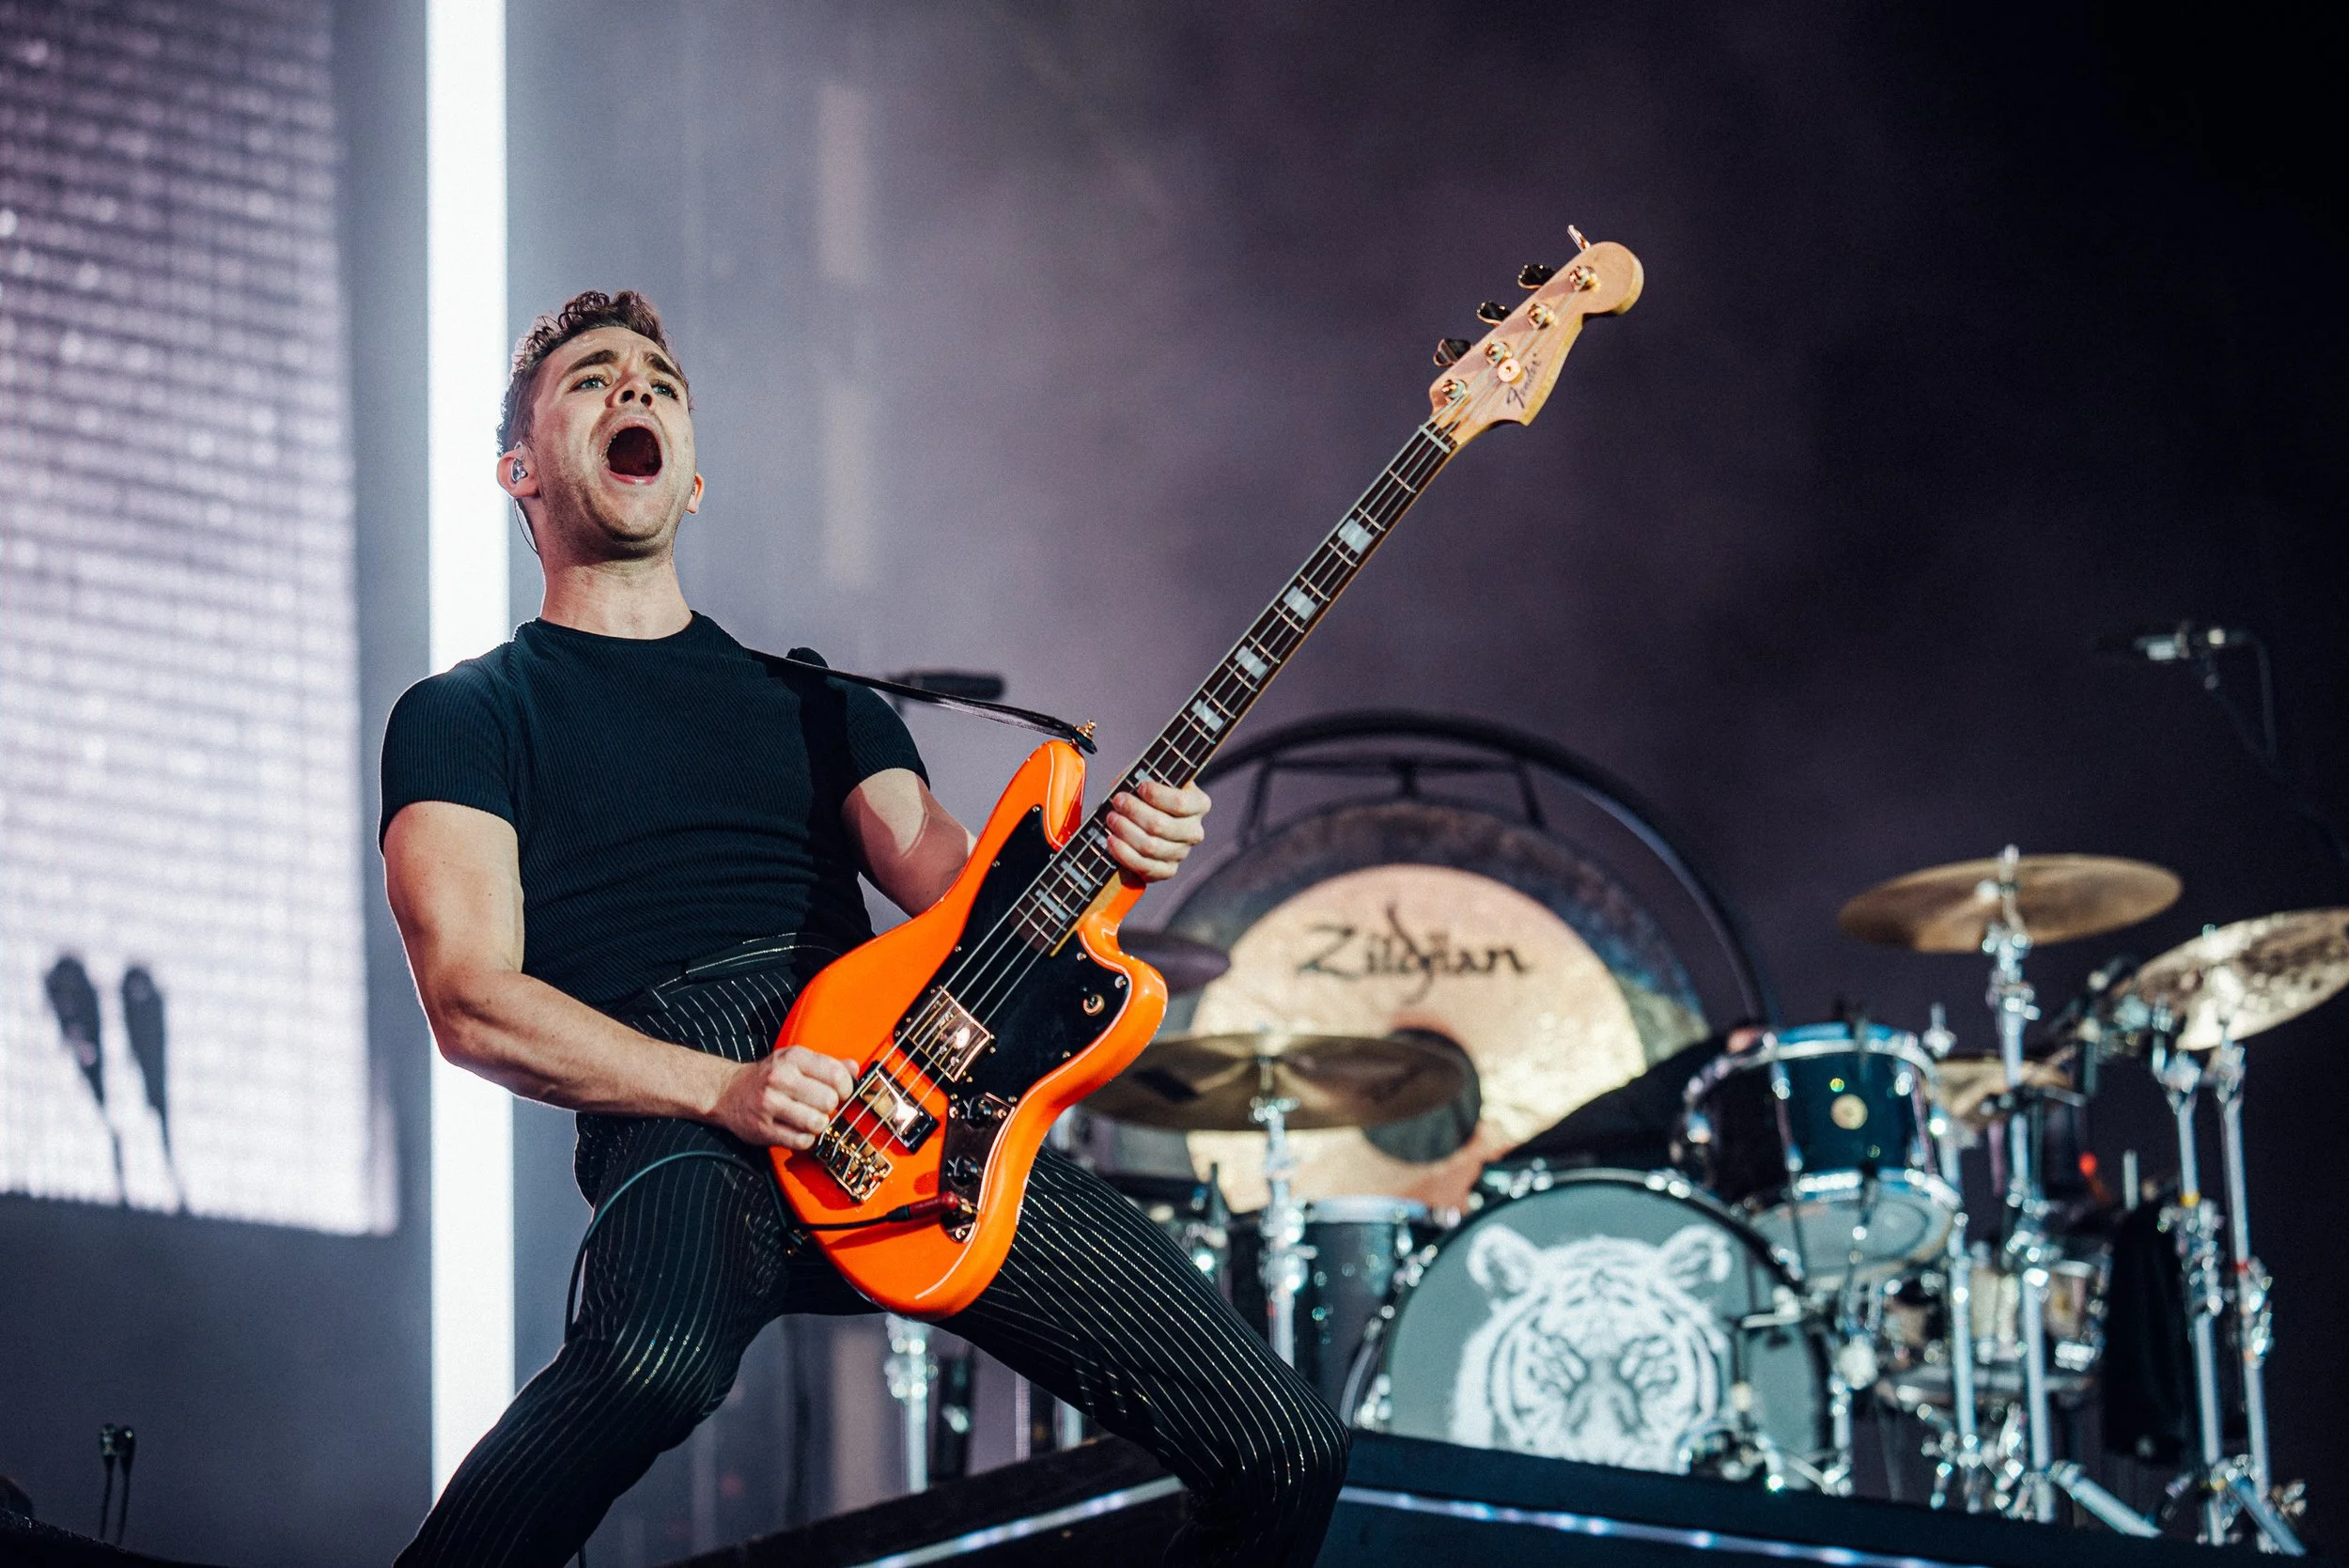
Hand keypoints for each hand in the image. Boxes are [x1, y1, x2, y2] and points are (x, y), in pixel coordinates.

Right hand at [711, 1045, 855, 1149]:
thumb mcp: (796, 1061)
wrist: (728, 1091)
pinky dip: (806, 1140)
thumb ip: (828, 1064)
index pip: (836, 1073)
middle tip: (821, 1107)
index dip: (846, 1087)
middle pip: (829, 1100)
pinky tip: (799, 1131)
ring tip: (811, 1119)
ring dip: (819, 1125)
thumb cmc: (770, 1076)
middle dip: (830, 1108)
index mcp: (793, 1057)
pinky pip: (801, 1141)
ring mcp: (769, 1104)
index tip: (840, 1092)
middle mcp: (780, 1078)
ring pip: (817, 1122)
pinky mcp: (763, 1129)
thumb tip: (855, 1069)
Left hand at [1104, 779, 1210, 884]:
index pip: (1180, 803)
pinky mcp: (1167, 870)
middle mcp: (1194, 831)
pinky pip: (1145, 866)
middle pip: (1160, 825)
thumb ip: (1147, 776)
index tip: (1140, 787)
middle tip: (1118, 801)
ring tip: (1112, 818)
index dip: (1156, 795)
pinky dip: (1124, 853)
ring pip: (1150, 846)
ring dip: (1125, 831)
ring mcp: (1181, 853)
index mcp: (1199, 804)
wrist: (1144, 816)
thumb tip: (1133, 783)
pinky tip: (1112, 840)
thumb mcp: (1151, 777)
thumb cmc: (1146, 793)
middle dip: (1133, 812)